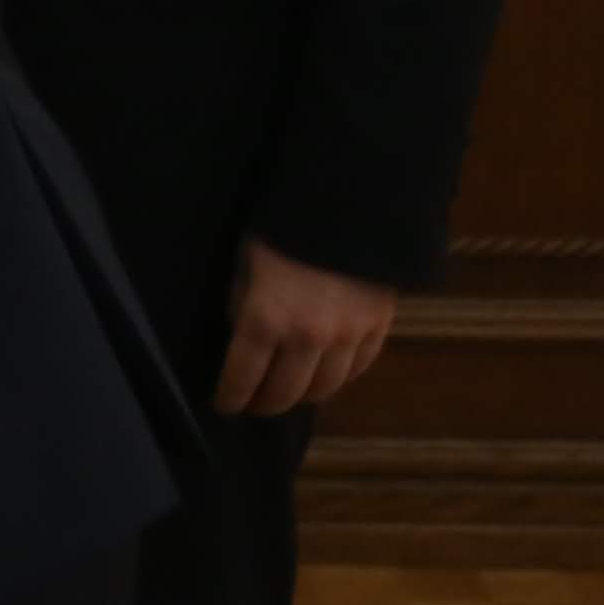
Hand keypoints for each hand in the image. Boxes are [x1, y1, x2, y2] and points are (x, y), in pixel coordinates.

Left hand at [217, 238, 398, 416]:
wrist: (349, 199)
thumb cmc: (283, 225)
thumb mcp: (245, 261)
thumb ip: (242, 304)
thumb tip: (243, 335)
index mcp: (264, 319)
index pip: (242, 378)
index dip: (231, 398)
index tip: (226, 405)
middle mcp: (306, 337)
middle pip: (285, 394)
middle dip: (265, 404)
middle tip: (257, 403)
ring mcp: (347, 336)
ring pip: (325, 388)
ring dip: (304, 395)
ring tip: (292, 391)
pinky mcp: (378, 327)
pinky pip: (358, 368)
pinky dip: (340, 376)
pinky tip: (328, 372)